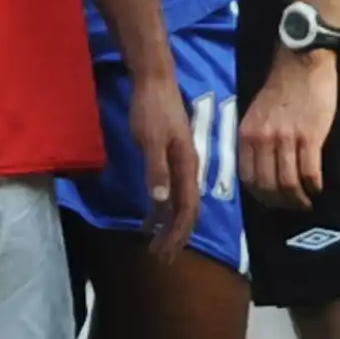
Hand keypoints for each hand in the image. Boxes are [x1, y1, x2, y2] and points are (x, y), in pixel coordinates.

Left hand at [129, 72, 203, 257]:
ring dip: (169, 226)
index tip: (166, 252)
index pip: (188, 209)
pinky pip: (171, 192)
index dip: (178, 233)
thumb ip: (157, 170)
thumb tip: (161, 201)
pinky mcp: (170, 159)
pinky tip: (151, 219)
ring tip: (156, 245)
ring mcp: (180, 164)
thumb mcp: (151, 140)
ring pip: (179, 203)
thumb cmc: (152, 109)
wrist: (154, 81)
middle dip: (176, 236)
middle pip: (187, 211)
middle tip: (160, 257)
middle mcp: (189, 169)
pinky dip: (162, 209)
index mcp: (187, 166)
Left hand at [240, 48, 335, 209]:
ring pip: (288, 183)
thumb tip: (261, 168)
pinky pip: (309, 173)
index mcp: (247, 134)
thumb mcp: (255, 113)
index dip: (261, 196)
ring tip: (307, 202)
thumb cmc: (281, 87)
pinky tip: (318, 188)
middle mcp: (263, 139)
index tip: (272, 201)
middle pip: (268, 185)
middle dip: (280, 203)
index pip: (248, 178)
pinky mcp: (310, 136)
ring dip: (298, 199)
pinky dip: (313, 186)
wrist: (302, 62)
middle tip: (292, 207)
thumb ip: (255, 138)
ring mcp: (286, 139)